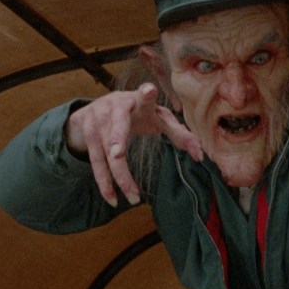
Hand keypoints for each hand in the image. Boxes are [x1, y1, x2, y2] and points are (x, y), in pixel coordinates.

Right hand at [65, 83, 202, 206]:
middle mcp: (116, 106)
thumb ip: (179, 134)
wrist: (99, 107)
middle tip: (117, 154)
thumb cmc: (139, 113)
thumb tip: (200, 156)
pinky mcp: (87, 133)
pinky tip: (112, 198)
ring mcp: (98, 119)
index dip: (146, 93)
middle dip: (117, 138)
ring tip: (132, 196)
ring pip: (106, 151)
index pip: (144, 96)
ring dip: (118, 176)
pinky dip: (104, 182)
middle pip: (118, 124)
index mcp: (139, 100)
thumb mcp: (159, 119)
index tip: (149, 90)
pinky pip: (95, 161)